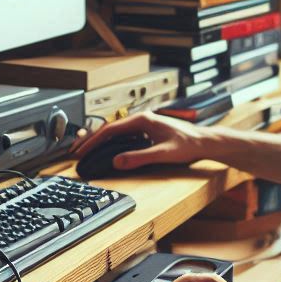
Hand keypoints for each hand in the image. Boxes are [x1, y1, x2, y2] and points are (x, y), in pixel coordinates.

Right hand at [71, 111, 211, 170]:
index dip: (93, 141)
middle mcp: (141, 119)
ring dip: (99, 140)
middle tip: (75, 151)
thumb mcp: (163, 153)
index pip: (110, 129)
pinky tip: (105, 149)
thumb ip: (139, 158)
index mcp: (142, 120)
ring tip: (85, 150)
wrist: (205, 142)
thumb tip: (116, 162)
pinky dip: (110, 142)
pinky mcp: (147, 131)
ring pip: (114, 131)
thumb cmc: (189, 144)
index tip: (81, 150)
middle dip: (91, 140)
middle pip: (109, 128)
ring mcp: (143, 124)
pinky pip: (122, 135)